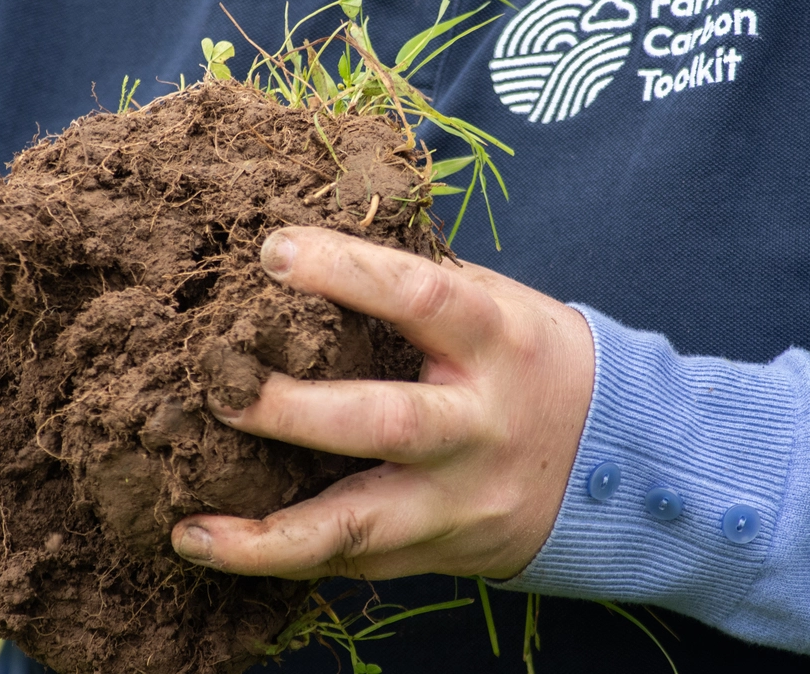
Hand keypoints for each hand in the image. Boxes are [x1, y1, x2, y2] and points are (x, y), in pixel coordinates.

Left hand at [171, 226, 593, 580]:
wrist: (620, 468)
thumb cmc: (533, 362)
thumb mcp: (499, 305)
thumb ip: (420, 284)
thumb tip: (314, 248)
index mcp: (495, 340)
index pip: (419, 295)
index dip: (347, 270)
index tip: (272, 251)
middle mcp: (479, 424)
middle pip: (383, 422)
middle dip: (292, 410)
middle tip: (217, 392)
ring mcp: (462, 499)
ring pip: (360, 525)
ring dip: (267, 537)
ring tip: (189, 533)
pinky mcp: (445, 551)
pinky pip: (360, 561)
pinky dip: (289, 557)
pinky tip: (227, 549)